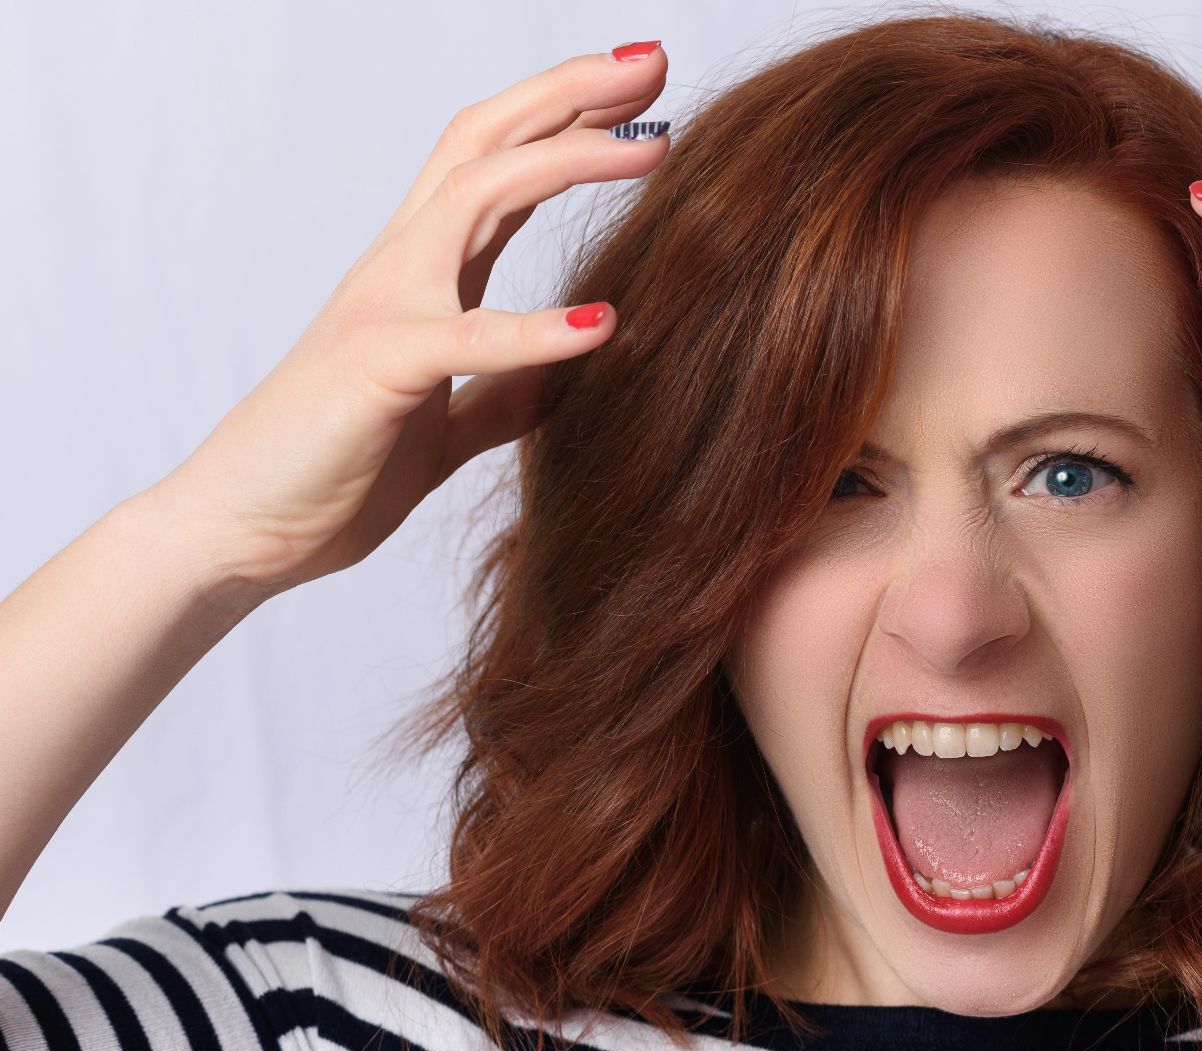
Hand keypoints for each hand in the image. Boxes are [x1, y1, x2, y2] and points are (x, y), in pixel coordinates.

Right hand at [141, 42, 671, 596]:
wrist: (240, 532)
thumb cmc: (328, 471)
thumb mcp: (441, 427)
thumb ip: (499, 395)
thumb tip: (564, 377)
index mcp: (421, 274)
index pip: (499, 164)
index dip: (567, 118)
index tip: (643, 94)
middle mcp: (401, 267)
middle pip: (487, 141)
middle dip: (571, 93)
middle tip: (657, 63)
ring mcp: (385, 307)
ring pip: (476, 193)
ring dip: (568, 162)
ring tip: (654, 153)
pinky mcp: (379, 369)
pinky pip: (466, 338)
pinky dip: (538, 330)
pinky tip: (603, 322)